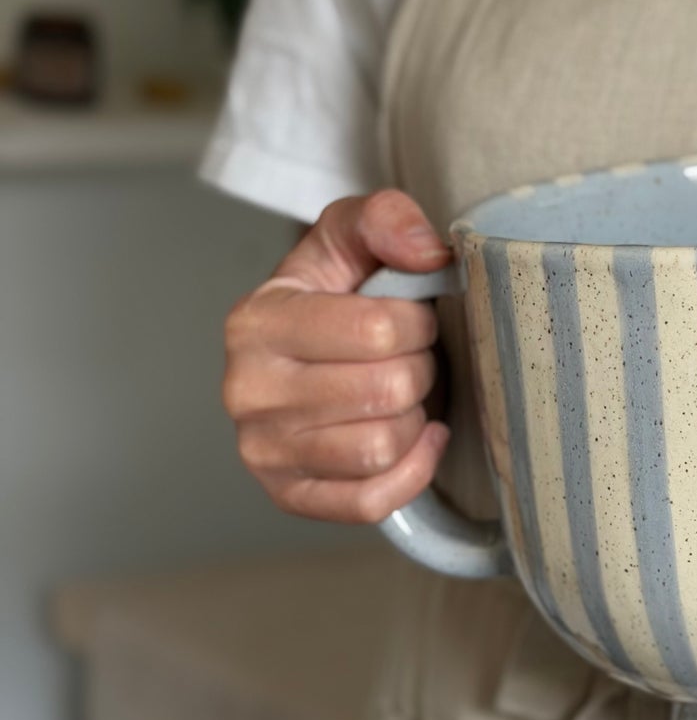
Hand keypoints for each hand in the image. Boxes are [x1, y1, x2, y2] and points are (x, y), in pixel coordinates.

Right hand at [223, 189, 451, 522]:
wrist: (307, 357)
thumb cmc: (335, 299)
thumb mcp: (350, 239)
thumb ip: (384, 219)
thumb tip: (427, 251)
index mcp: (257, 322)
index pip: (378, 330)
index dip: (417, 322)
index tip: (410, 318)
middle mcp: (246, 391)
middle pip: (387, 390)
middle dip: (419, 370)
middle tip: (411, 358)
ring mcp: (263, 451)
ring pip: (382, 447)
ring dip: (412, 418)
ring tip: (401, 395)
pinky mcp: (290, 496)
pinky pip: (372, 500)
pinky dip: (412, 470)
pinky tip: (416, 436)